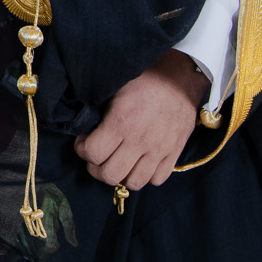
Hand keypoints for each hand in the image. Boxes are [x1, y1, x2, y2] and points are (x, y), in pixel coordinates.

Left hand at [74, 50, 209, 190]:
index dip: (82, 149)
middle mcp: (140, 141)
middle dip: (96, 168)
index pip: (93, 153)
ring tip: (118, 162)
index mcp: (121, 122)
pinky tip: (140, 162)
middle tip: (97, 156)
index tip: (84, 141)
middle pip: (110, 175)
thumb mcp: (114, 89)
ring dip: (122, 176)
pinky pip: (157, 179)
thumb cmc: (144, 80)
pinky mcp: (174, 153)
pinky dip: (146, 176)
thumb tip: (84, 128)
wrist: (179, 79)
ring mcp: (159, 150)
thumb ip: (99, 111)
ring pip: (134, 183)